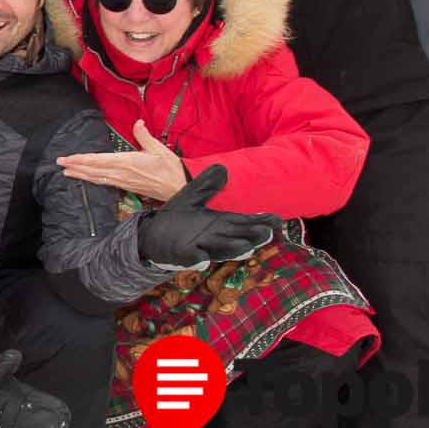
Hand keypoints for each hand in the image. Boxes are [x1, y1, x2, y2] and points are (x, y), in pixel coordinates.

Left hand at [59, 119, 187, 201]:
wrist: (180, 189)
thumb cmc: (170, 169)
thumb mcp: (158, 149)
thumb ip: (144, 135)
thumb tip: (137, 122)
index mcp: (127, 162)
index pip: (98, 160)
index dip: (81, 159)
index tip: (67, 158)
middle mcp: (122, 173)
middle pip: (93, 170)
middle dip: (75, 166)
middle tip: (59, 163)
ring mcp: (123, 182)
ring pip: (97, 178)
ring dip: (81, 174)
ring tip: (67, 172)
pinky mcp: (127, 187)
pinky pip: (106, 183)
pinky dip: (93, 180)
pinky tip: (87, 179)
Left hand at [135, 164, 279, 268]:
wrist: (153, 235)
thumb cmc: (178, 218)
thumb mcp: (192, 197)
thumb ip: (207, 185)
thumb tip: (222, 168)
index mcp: (221, 223)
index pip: (245, 222)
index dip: (260, 222)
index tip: (276, 220)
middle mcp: (216, 238)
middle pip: (239, 238)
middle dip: (252, 237)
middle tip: (267, 233)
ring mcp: (201, 248)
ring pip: (221, 251)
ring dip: (232, 249)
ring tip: (245, 247)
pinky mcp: (184, 255)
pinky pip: (192, 258)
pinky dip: (197, 259)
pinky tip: (202, 259)